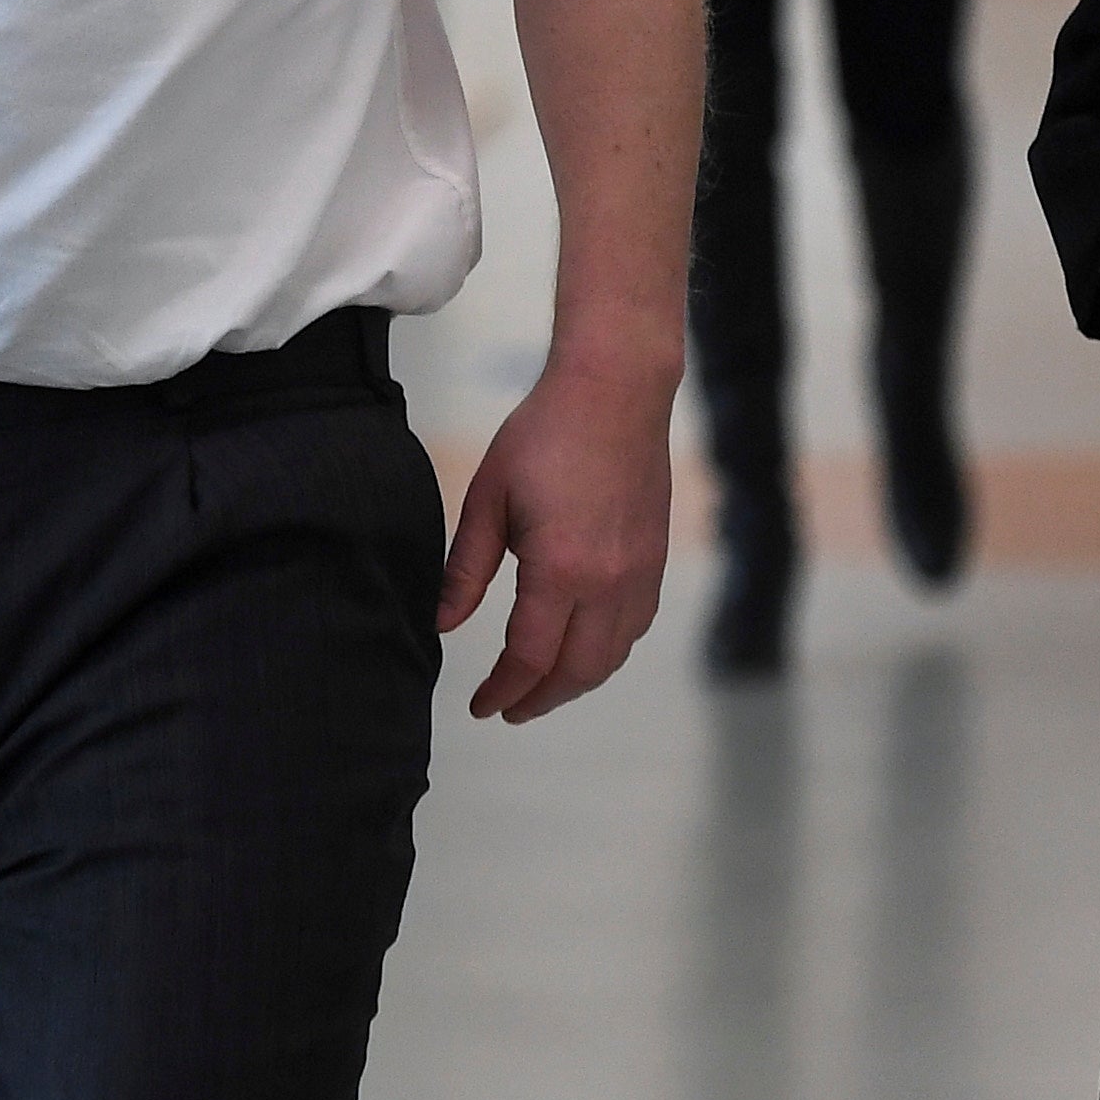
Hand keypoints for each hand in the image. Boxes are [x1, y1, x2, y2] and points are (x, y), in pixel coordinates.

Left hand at [436, 349, 674, 723]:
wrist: (616, 391)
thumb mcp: (487, 498)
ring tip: (541, 687)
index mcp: (560, 569)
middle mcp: (609, 582)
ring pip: (612, 656)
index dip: (502, 690)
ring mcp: (640, 574)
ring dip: (575, 681)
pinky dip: (607, 651)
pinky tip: (583, 647)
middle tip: (508, 708)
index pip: (529, 657)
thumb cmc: (543, 435)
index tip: (480, 706)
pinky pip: (634, 627)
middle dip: (540, 700)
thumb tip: (444, 624)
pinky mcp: (656, 560)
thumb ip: (465, 569)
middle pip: (577, 671)